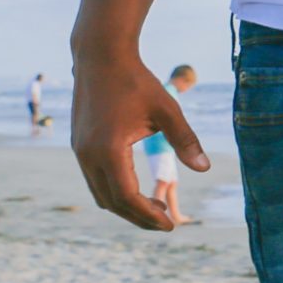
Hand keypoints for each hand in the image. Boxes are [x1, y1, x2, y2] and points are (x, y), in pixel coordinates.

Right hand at [71, 50, 207, 230]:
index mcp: (108, 150)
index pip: (127, 196)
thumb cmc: (137, 81)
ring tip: (156, 207)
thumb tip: (203, 168)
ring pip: (100, 193)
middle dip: (139, 217)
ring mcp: (79, 151)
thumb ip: (185, 140)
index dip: (148, 215)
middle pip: (112, 202)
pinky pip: (95, 179)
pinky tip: (138, 188)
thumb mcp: (167, 110)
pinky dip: (115, 191)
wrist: (100, 57)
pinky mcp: (79, 145)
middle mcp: (87, 155)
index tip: (170, 225)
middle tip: (166, 224)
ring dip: (126, 205)